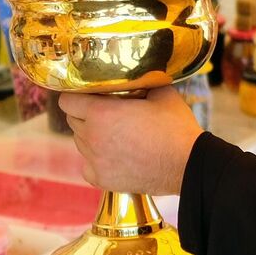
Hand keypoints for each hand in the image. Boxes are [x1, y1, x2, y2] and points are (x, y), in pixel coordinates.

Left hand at [56, 88, 200, 196]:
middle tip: (105, 113)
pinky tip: (113, 155)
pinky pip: (87, 165)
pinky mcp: (101, 180)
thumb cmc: (175, 128)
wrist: (188, 165)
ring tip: (114, 135)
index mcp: (101, 113)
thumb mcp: (160, 92)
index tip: (87, 95)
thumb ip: (140, 82)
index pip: (67, 101)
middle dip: (84, 114)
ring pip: (80, 143)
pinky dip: (96, 160)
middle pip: (72, 121)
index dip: (76, 95)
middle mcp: (92, 137)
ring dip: (91, 136)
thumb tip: (135, 74)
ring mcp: (95, 161)